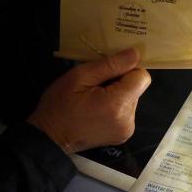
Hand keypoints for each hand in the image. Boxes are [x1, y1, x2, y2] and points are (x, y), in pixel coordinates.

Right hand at [27, 48, 150, 152]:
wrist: (49, 137)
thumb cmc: (60, 104)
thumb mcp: (80, 77)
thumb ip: (111, 64)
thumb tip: (136, 53)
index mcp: (118, 104)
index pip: (142, 77)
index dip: (127, 69)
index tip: (108, 72)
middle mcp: (128, 119)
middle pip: (137, 88)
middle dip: (120, 82)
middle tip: (95, 86)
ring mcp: (126, 130)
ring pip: (132, 98)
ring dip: (117, 94)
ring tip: (94, 98)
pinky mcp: (123, 135)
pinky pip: (127, 111)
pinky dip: (116, 106)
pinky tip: (98, 109)